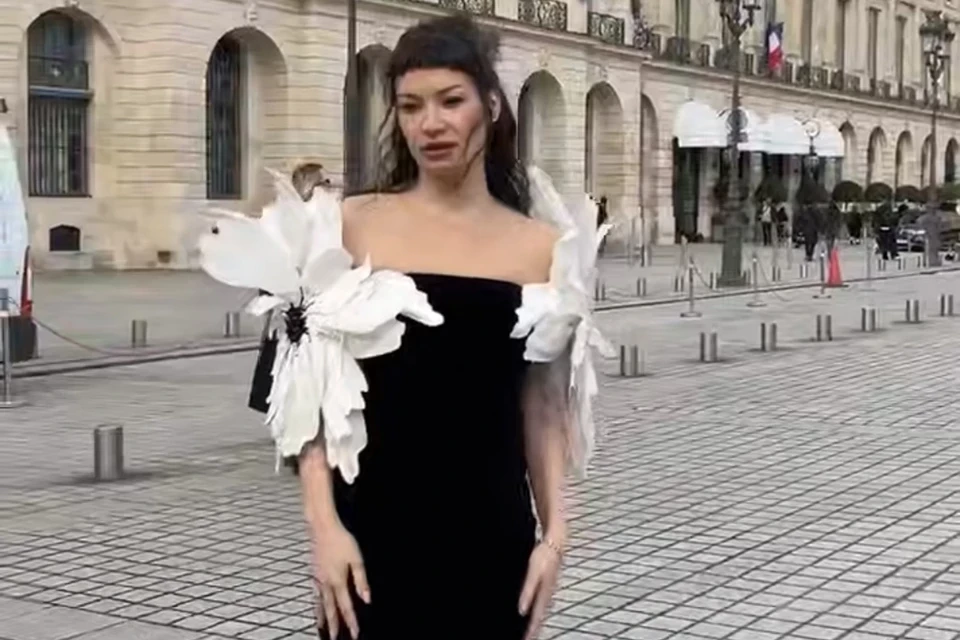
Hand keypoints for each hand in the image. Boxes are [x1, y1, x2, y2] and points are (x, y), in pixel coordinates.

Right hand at [311, 523, 369, 639]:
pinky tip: (317, 607)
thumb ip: (361, 580)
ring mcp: (318, 579)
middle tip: (335, 638)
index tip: (355, 633)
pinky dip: (316, 605)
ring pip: (320, 604)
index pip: (346, 607)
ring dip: (323, 618)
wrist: (322, 528)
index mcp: (338, 581)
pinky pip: (315, 595)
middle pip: (330, 609)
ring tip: (324, 629)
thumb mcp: (357, 559)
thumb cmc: (342, 541)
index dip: (351, 621)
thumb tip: (366, 599)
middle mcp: (326, 584)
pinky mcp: (314, 573)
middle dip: (334, 625)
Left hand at [518, 538, 562, 639]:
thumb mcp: (534, 572)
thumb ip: (528, 591)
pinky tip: (533, 614)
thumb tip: (522, 611)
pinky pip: (543, 605)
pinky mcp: (548, 586)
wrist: (556, 542)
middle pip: (540, 618)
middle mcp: (548, 596)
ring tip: (531, 634)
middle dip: (534, 631)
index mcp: (544, 595)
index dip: (531, 631)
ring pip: (542, 612)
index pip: (536, 619)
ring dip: (537, 624)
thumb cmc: (543, 556)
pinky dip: (538, 614)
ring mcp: (549, 591)